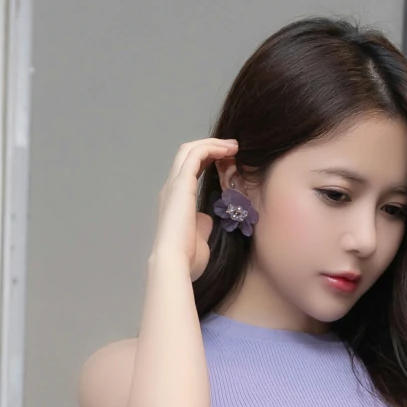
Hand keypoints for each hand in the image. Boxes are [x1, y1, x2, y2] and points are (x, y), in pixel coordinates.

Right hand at [152, 136, 238, 281]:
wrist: (175, 262)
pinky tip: (229, 151)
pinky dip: (212, 147)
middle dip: (211, 146)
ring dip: (213, 144)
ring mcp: (174, 184)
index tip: (229, 161)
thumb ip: (202, 225)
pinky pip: (196, 154)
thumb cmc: (187, 258)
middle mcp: (172, 189)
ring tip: (234, 146)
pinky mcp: (181, 183)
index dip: (208, 161)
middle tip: (233, 148)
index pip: (189, 170)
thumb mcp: (199, 238)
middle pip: (187, 154)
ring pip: (190, 149)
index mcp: (175, 201)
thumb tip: (208, 218)